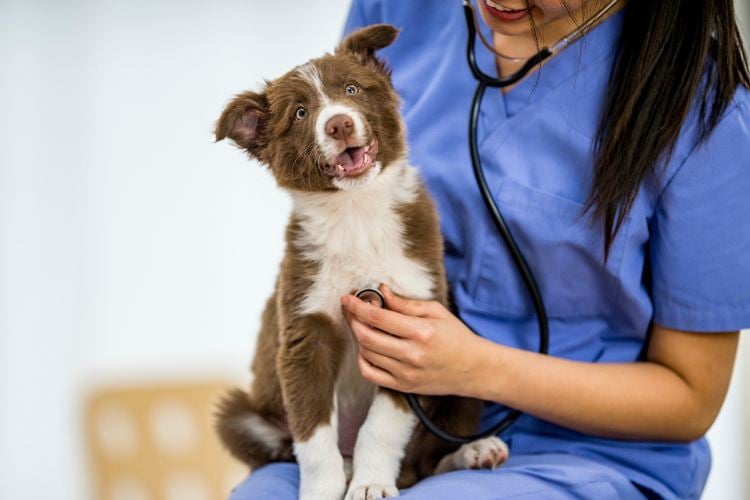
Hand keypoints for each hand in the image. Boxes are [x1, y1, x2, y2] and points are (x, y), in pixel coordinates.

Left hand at [340, 284, 486, 395]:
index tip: (347, 298)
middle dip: (352, 320)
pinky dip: (362, 359)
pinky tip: (366, 347)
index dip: (357, 306)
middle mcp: (412, 355)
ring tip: (362, 325)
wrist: (474, 369)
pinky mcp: (403, 386)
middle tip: (350, 309)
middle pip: (367, 336)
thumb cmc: (456, 336)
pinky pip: (370, 374)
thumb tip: (381, 292)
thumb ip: (406, 304)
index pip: (378, 318)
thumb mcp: (436, 312)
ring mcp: (406, 373)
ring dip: (358, 337)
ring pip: (366, 354)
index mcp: (421, 332)